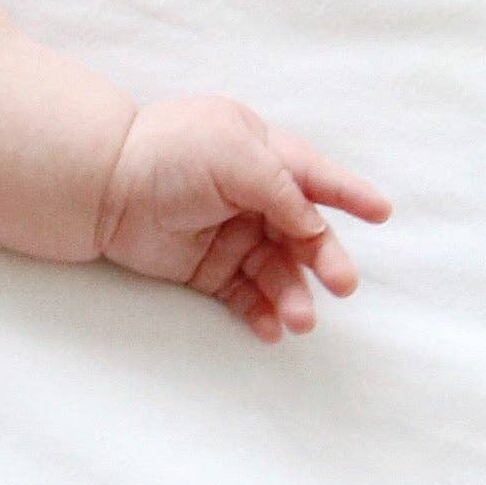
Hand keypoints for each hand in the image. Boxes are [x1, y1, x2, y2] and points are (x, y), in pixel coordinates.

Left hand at [96, 95, 390, 341]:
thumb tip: (315, 228)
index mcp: (263, 155)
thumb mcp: (236, 156)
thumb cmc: (170, 155)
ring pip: (276, 270)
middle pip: (302, 233)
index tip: (382, 212)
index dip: (349, 193)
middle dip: (324, 258)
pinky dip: (261, 312)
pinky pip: (244, 295)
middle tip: (342, 284)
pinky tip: (272, 329)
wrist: (102, 187)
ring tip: (300, 320)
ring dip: (293, 294)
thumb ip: (283, 190)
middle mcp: (252, 196)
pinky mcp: (208, 269)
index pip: (315, 177)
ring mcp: (231, 234)